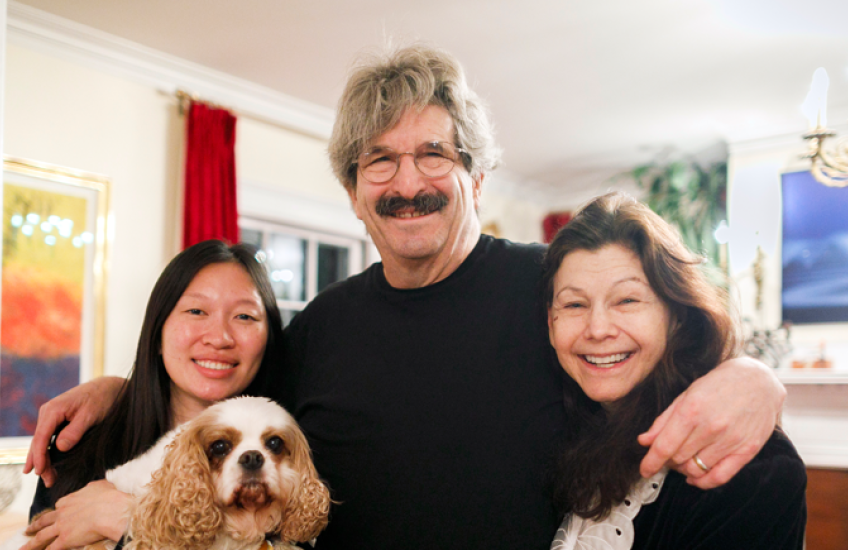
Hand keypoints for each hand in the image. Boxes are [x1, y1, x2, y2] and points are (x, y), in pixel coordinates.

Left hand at [21, 480, 128, 549]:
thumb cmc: (110, 497)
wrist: (111, 511)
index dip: (57, 510)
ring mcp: (61, 527)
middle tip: (27, 530)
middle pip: (44, 520)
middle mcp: (62, 512)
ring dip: (31, 543)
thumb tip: (94, 487)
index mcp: (70, 499)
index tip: (57, 513)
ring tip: (23, 548)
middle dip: (35, 526)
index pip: (59, 505)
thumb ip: (93, 487)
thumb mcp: (101, 486)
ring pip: (41, 536)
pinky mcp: (64, 540)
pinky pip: (51, 548)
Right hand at [24, 377, 123, 486]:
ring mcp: (52, 416)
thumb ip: (75, 431)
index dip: (39, 457)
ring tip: (48, 478)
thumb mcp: (91, 415)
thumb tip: (59, 448)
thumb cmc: (102, 398)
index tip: (40, 473)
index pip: (40, 437)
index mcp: (53, 409)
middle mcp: (48, 412)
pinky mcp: (58, 420)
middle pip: (39, 442)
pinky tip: (48, 464)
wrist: (109, 387)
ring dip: (44, 460)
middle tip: (49, 482)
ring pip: (42, 442)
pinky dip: (49, 452)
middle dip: (41, 463)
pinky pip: (49, 438)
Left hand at [638, 356, 784, 488]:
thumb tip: (644, 441)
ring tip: (683, 459)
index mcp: (692, 410)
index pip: (665, 446)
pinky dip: (703, 482)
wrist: (758, 380)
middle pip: (678, 458)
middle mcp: (711, 427)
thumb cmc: (719, 384)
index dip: (651, 462)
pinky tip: (696, 476)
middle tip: (668, 454)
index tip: (645, 470)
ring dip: (684, 469)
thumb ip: (664, 420)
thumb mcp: (686, 395)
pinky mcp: (746, 450)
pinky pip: (720, 477)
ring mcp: (730, 440)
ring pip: (696, 470)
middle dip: (667, 460)